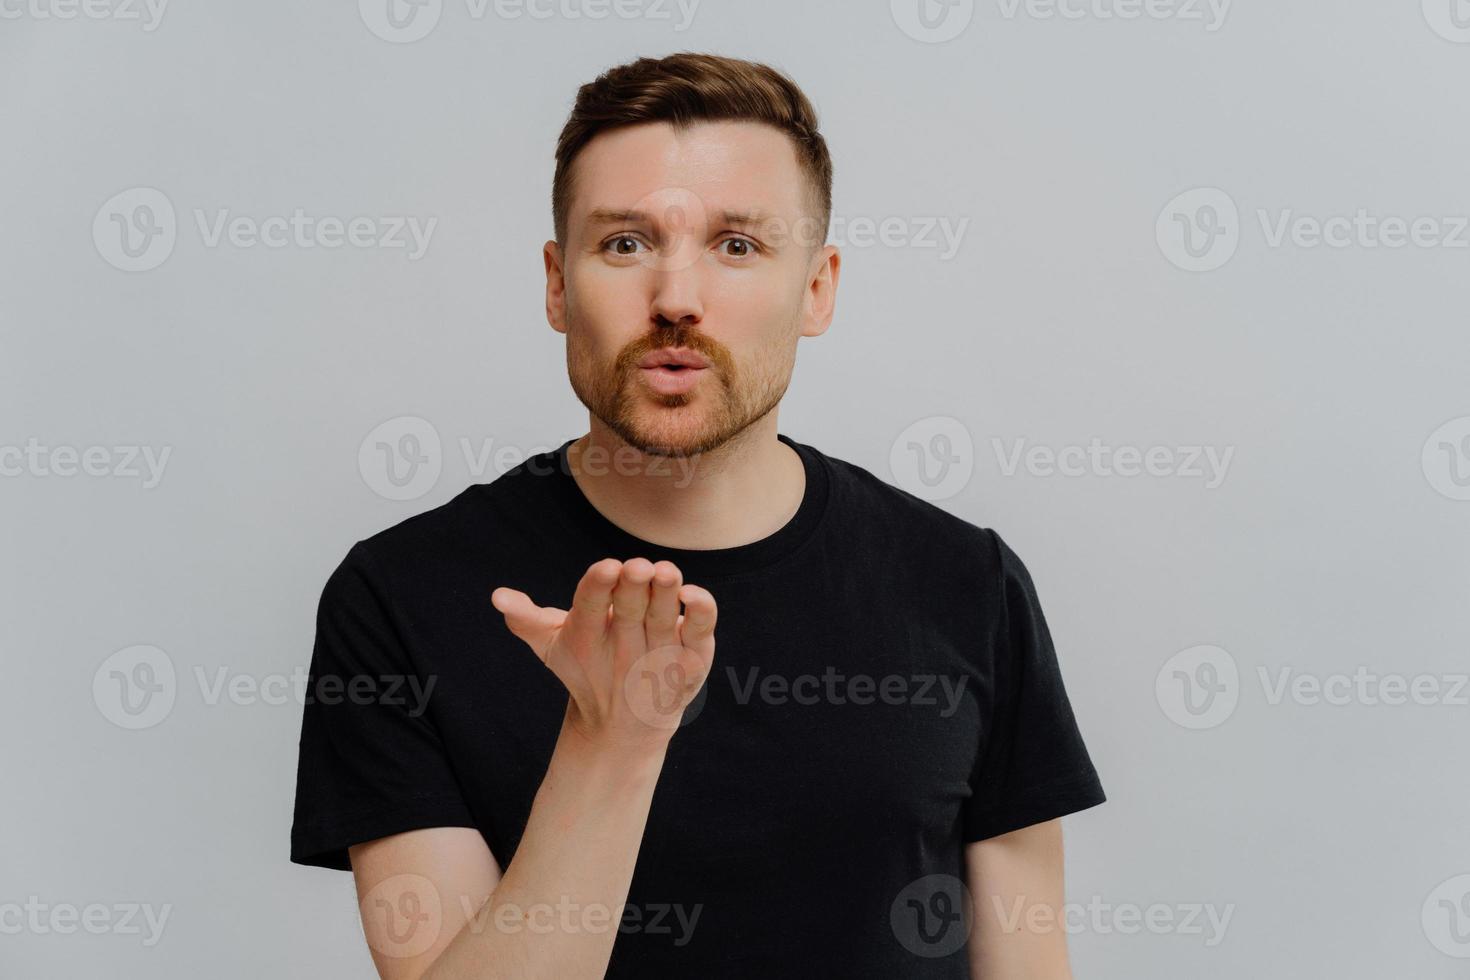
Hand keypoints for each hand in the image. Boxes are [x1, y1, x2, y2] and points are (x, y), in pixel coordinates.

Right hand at [491, 558, 716, 751]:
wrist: (622, 730)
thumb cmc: (585, 670)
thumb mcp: (553, 647)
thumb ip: (527, 620)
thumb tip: (497, 596)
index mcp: (589, 635)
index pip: (591, 606)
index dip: (598, 586)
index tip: (607, 567)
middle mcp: (626, 645)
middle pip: (630, 609)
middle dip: (633, 586)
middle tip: (637, 566)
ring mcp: (661, 653)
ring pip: (666, 617)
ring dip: (665, 593)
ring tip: (665, 571)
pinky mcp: (693, 660)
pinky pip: (701, 631)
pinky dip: (699, 613)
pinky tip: (692, 594)